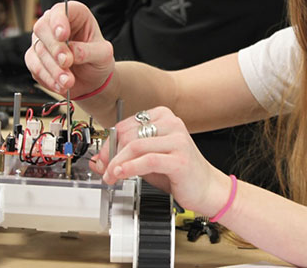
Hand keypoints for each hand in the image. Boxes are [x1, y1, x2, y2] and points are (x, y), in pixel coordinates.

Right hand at [25, 1, 114, 93]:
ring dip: (54, 69)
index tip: (62, 35)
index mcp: (74, 15)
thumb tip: (72, 52)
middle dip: (55, 48)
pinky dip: (48, 78)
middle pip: (42, 28)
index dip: (59, 21)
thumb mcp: (103, 54)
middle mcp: (54, 25)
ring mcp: (42, 41)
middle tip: (67, 62)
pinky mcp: (35, 59)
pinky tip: (61, 85)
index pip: (60, 10)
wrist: (92, 80)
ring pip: (38, 50)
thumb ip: (89, 51)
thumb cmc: (98, 60)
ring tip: (69, 81)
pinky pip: (34, 67)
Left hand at [88, 106, 231, 215]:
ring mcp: (177, 140)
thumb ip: (125, 157)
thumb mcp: (147, 161)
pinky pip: (147, 160)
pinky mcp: (180, 159)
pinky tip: (121, 175)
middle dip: (110, 155)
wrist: (207, 189)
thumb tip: (98, 161)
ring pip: (135, 146)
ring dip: (117, 163)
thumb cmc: (179, 173)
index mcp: (163, 117)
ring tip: (111, 176)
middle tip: (104, 170)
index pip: (125, 125)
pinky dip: (130, 168)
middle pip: (128, 134)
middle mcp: (172, 124)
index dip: (108, 143)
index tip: (102, 158)